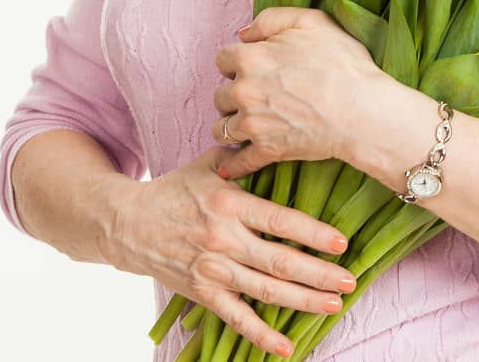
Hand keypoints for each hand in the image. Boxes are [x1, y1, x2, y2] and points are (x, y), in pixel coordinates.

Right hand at [94, 146, 355, 358]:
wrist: (127, 223)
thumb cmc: (174, 190)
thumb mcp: (207, 164)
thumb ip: (243, 156)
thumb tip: (276, 137)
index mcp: (230, 205)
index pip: (279, 221)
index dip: (313, 233)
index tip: (342, 242)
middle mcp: (224, 239)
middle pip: (280, 262)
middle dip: (320, 274)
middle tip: (351, 281)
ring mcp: (213, 269)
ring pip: (266, 291)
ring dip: (303, 301)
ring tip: (334, 305)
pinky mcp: (203, 292)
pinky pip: (236, 318)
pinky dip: (261, 335)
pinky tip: (286, 347)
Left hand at [213, 6, 382, 178]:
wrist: (362, 110)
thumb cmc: (343, 64)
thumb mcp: (311, 22)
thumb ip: (271, 19)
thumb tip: (243, 34)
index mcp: (250, 58)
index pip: (222, 59)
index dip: (236, 62)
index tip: (250, 67)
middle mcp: (244, 92)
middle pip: (219, 96)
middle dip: (233, 95)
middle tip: (252, 96)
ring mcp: (253, 124)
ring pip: (222, 128)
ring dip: (230, 126)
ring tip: (245, 126)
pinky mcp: (266, 151)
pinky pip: (237, 163)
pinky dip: (231, 166)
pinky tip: (228, 167)